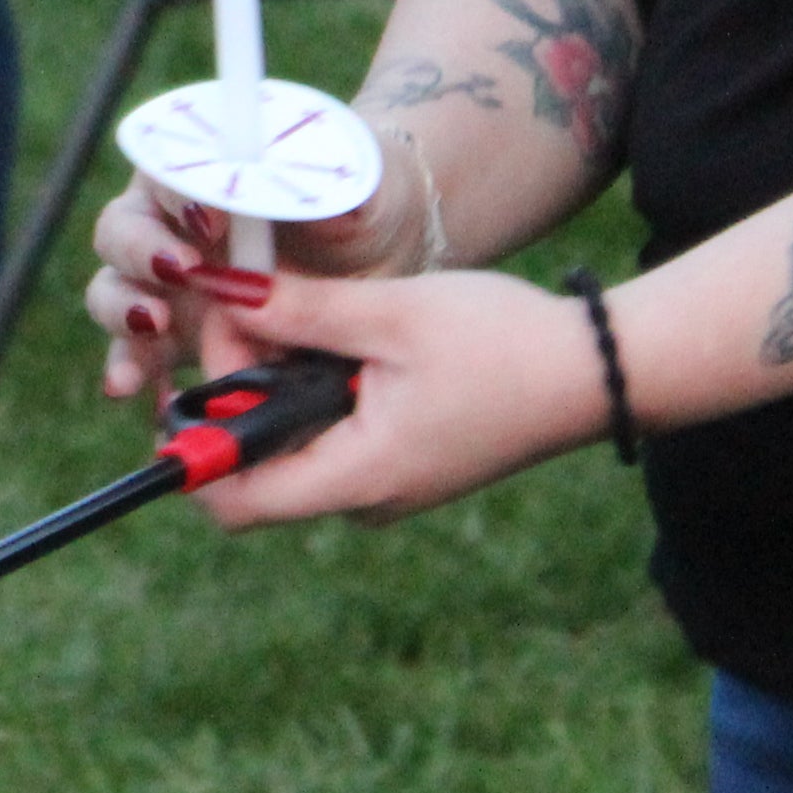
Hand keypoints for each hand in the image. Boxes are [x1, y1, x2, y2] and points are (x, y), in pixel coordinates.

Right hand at [85, 134, 419, 401]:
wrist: (376, 256)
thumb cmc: (361, 198)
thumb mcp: (363, 185)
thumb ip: (342, 192)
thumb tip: (334, 205)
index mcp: (202, 171)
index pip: (169, 172)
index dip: (179, 194)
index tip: (214, 220)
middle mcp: (169, 225)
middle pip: (121, 231)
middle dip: (141, 252)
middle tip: (180, 271)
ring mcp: (166, 286)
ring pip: (114, 294)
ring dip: (123, 313)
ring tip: (152, 329)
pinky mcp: (176, 340)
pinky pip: (141, 362)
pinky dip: (142, 380)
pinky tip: (162, 405)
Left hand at [178, 264, 603, 529]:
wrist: (596, 371)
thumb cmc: (502, 343)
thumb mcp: (393, 313)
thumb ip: (300, 310)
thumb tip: (219, 293)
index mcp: (357, 478)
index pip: (232, 500)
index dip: (196, 436)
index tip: (217, 351)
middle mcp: (364, 498)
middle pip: (256, 465)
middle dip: (239, 387)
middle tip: (261, 307)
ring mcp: (384, 485)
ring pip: (292, 445)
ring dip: (280, 380)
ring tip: (306, 312)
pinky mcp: (401, 463)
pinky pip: (330, 437)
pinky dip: (316, 387)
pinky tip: (344, 335)